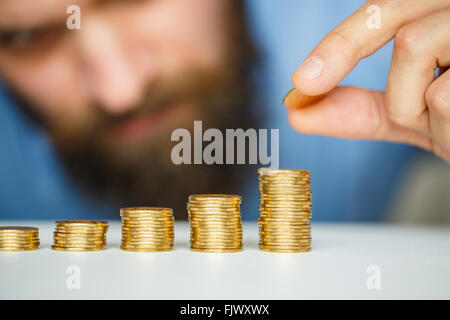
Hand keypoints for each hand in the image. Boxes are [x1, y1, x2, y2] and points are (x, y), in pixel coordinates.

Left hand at [285, 0, 449, 161]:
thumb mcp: (413, 116)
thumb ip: (362, 111)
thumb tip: (300, 113)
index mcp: (442, 19)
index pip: (385, 11)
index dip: (338, 43)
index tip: (301, 82)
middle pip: (396, 16)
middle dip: (347, 51)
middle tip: (310, 83)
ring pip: (415, 44)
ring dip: (409, 101)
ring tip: (441, 119)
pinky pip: (447, 89)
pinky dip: (444, 119)